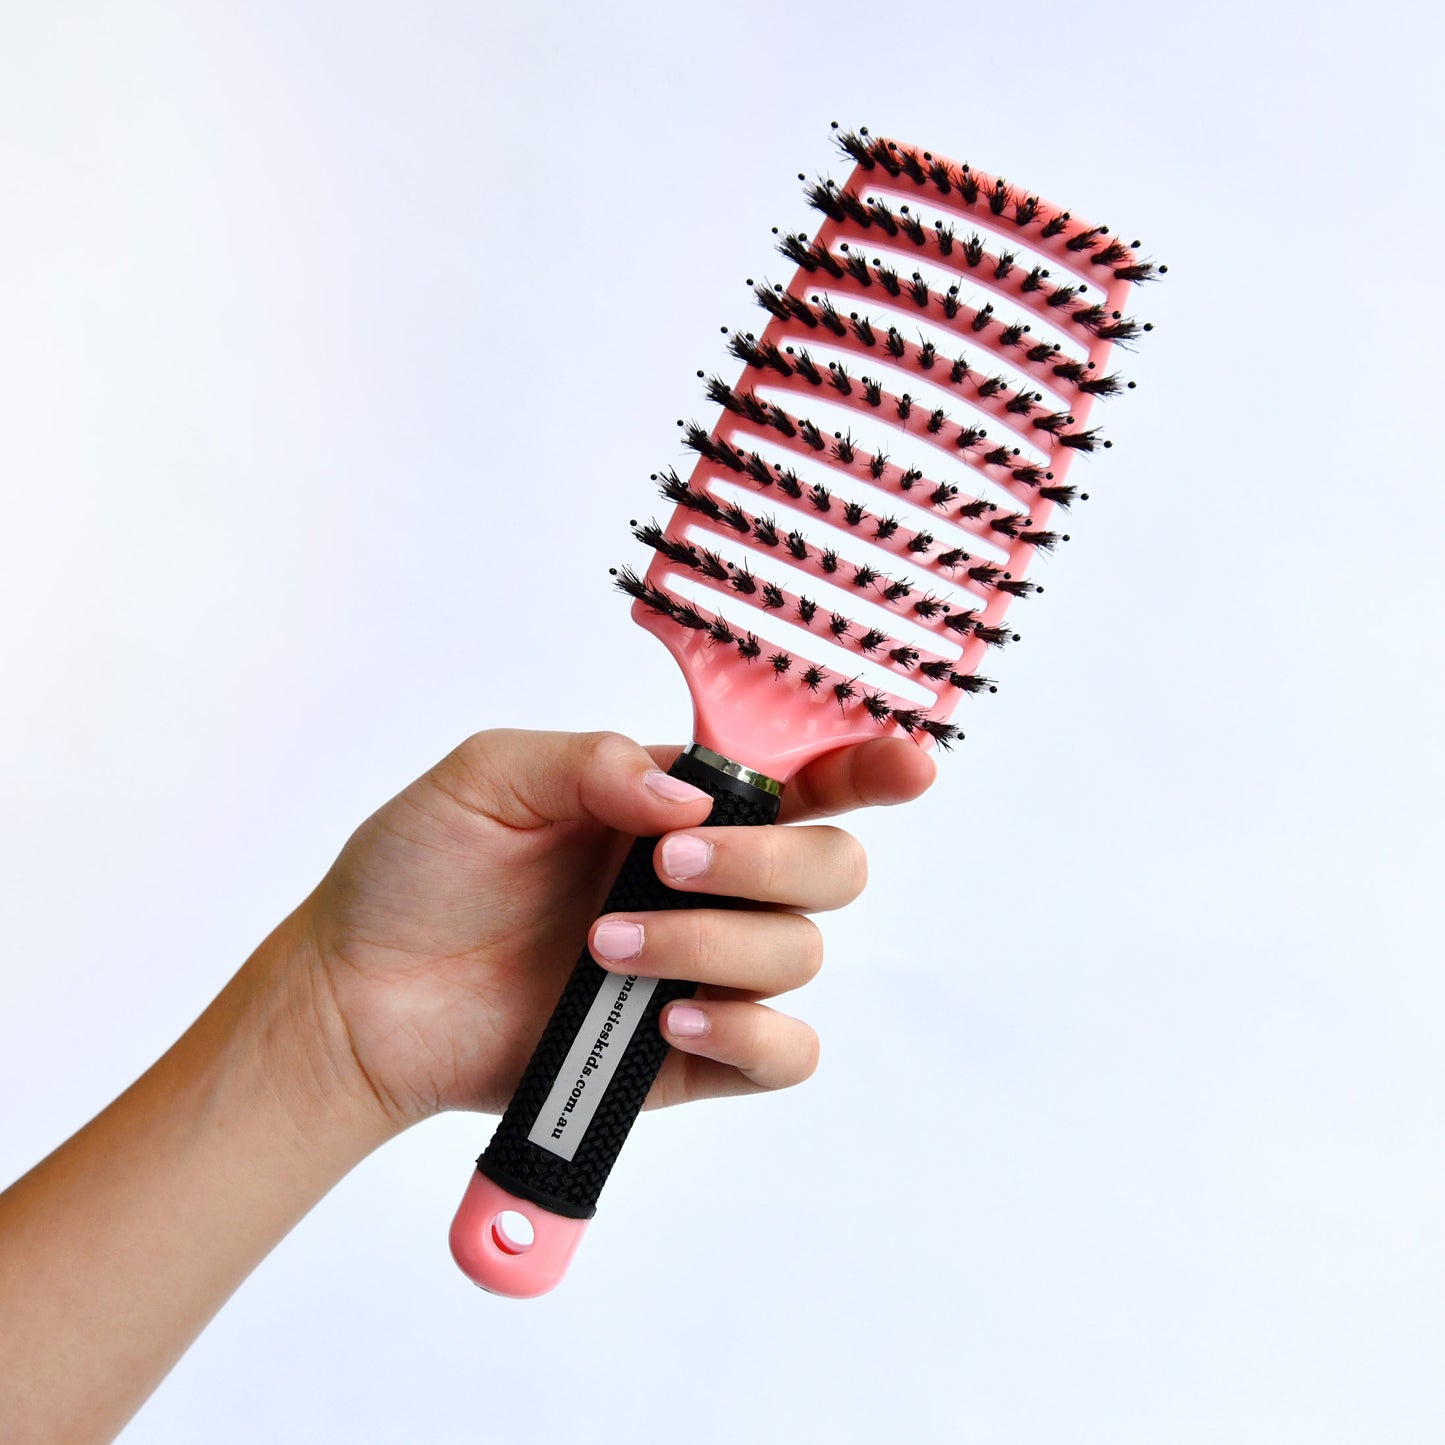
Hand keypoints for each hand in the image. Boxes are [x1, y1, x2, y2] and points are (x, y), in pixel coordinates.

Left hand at [285, 730, 934, 1134]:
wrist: (358, 998)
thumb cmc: (415, 874)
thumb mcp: (487, 778)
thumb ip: (593, 761)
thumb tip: (690, 798)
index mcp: (672, 805)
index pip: (798, 777)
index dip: (869, 768)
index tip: (910, 764)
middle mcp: (705, 884)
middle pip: (830, 866)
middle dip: (767, 862)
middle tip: (663, 865)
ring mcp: (701, 970)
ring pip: (801, 954)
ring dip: (713, 945)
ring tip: (604, 950)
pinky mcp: (687, 1057)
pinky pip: (783, 1052)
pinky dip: (747, 1033)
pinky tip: (673, 1021)